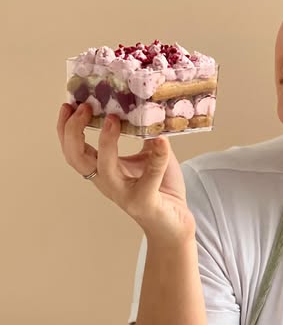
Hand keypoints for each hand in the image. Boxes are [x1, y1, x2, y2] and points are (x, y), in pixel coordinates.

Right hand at [57, 103, 194, 243]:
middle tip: (84, 107)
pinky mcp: (145, 201)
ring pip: (104, 169)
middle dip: (74, 131)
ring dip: (106, 142)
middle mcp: (107, 182)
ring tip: (113, 120)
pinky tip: (162, 141)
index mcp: (103, 170)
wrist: (175, 221)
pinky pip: (149, 177)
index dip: (65, 128)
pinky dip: (157, 156)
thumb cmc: (160, 186)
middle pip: (76, 158)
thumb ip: (142, 133)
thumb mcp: (148, 153)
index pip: (73, 149)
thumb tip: (143, 103)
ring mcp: (124, 194)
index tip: (68, 105)